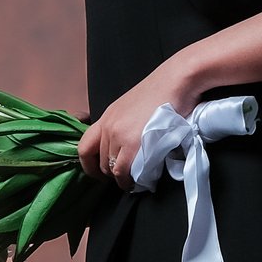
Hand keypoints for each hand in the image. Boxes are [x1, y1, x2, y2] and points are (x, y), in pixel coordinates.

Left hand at [76, 59, 202, 184]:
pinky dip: (128, 180)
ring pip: (110, 168)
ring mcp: (118, 134)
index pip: (85, 147)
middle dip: (109, 175)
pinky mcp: (132, 142)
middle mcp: (108, 126)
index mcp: (107, 117)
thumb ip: (127, 126)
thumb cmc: (164, 91)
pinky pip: (123, 170)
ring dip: (121, 178)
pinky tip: (138, 182)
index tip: (100, 174)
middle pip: (99, 161)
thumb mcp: (135, 107)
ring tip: (134, 181)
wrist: (177, 80)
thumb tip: (131, 146)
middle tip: (123, 178)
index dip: (89, 166)